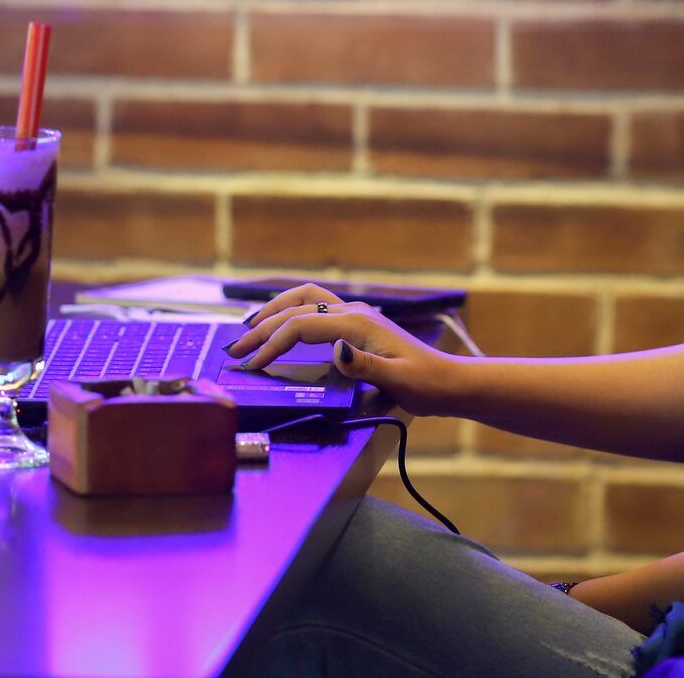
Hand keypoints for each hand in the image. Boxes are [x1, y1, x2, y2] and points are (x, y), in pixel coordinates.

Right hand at [223, 282, 463, 416]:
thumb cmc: (425, 384)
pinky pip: (315, 308)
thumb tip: (336, 349)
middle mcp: (353, 312)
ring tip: (249, 329)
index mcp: (358, 323)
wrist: (448, 382)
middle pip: (296, 309)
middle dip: (262, 327)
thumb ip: (366, 367)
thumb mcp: (398, 381)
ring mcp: (354, 315)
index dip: (272, 344)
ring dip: (275, 310)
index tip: (251, 365)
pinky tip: (280, 325)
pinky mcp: (356, 323)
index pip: (301, 326)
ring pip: (304, 299)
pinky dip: (291, 312)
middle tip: (235, 349)